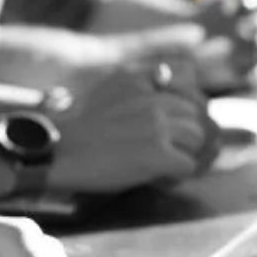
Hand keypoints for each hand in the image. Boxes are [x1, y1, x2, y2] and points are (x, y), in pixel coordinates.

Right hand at [50, 41, 220, 192]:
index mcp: (141, 78)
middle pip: (196, 115)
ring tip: (160, 164)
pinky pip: (188, 166)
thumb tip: (168, 80)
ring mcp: (157, 125)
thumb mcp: (108, 88)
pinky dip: (175, 176)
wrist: (57, 152)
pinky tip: (155, 178)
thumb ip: (140, 84)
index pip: (189, 81)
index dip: (188, 106)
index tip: (175, 121)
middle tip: (167, 150)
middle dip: (187, 135)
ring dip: (185, 154)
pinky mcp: (157, 153)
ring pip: (198, 139)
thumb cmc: (79, 128)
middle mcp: (153, 97)